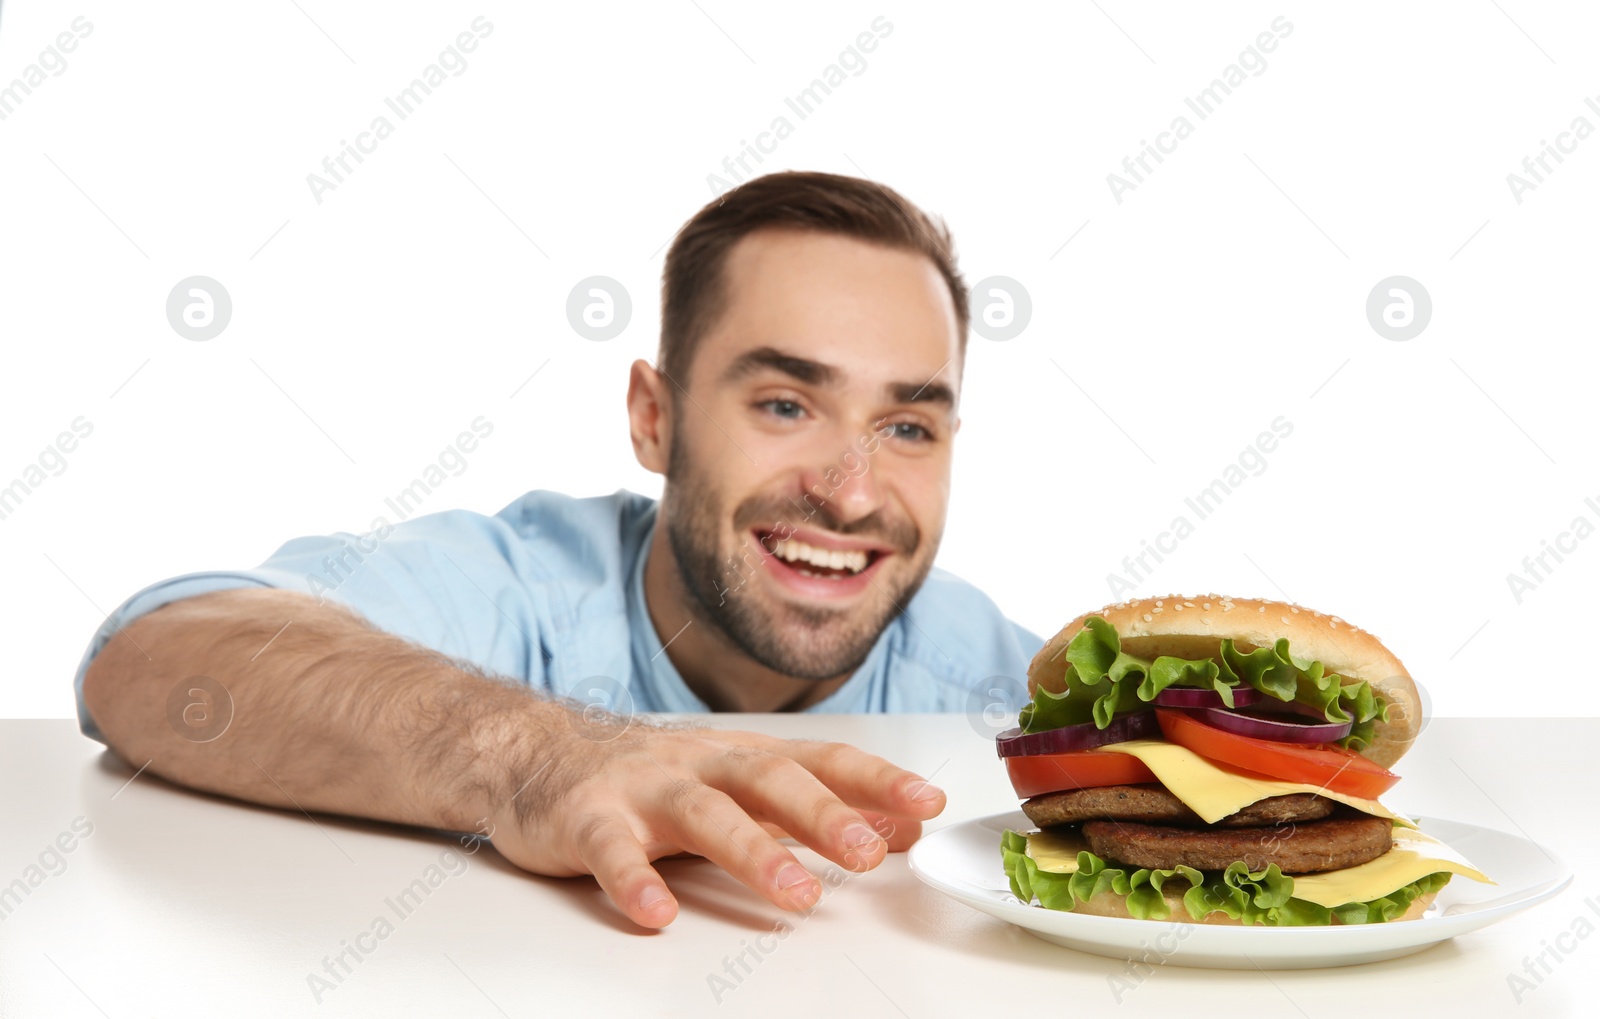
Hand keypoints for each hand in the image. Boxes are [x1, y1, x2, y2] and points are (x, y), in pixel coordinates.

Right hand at [486, 722, 945, 927]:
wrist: (536, 755)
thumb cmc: (650, 779)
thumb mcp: (737, 789)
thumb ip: (812, 810)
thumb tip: (898, 826)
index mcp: (740, 758)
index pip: (819, 760)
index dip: (874, 781)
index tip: (929, 803)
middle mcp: (698, 765)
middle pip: (769, 781)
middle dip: (824, 816)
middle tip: (871, 853)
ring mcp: (642, 789)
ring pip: (703, 814)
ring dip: (753, 853)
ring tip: (796, 895)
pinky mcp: (587, 819)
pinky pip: (612, 852)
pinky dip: (634, 880)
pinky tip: (657, 914)